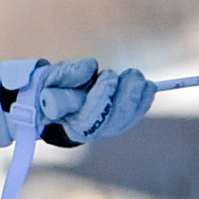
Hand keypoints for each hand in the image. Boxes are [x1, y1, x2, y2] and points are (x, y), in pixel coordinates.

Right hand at [31, 57, 150, 145]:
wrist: (55, 102)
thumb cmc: (53, 89)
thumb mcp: (50, 79)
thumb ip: (66, 73)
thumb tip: (91, 67)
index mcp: (69, 122)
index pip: (90, 118)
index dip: (102, 97)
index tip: (109, 74)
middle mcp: (89, 132)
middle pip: (114, 121)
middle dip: (127, 97)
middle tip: (133, 74)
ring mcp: (105, 130)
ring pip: (126, 119)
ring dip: (137, 98)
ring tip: (138, 78)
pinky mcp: (117, 124)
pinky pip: (134, 117)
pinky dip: (143, 102)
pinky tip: (148, 87)